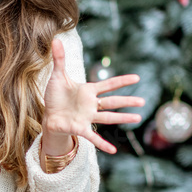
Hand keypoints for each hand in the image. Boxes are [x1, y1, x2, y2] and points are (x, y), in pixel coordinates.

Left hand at [42, 38, 144, 154]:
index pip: (108, 85)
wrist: (48, 115)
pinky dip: (103, 144)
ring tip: (138, 119)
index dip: (121, 81)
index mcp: (88, 91)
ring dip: (122, 118)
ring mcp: (87, 117)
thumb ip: (59, 59)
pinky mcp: (80, 128)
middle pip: (112, 102)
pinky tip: (113, 151)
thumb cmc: (55, 97)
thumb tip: (56, 39)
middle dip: (127, 101)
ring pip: (108, 118)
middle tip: (143, 101)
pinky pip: (93, 137)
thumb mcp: (57, 77)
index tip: (137, 78)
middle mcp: (90, 105)